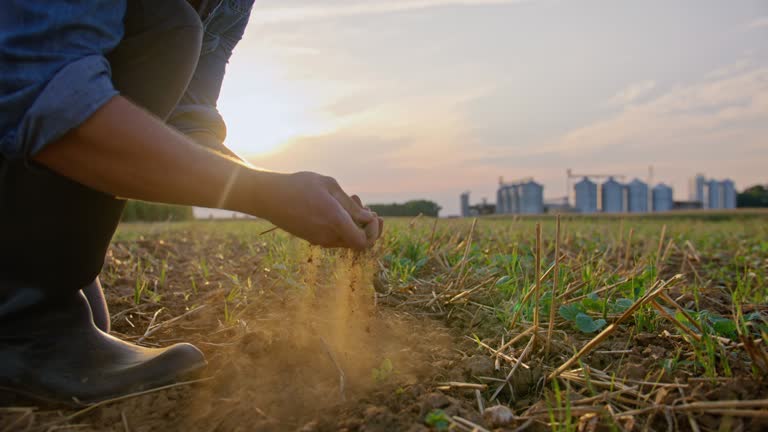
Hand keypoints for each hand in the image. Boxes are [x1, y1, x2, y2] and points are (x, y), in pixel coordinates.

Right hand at [259, 171, 381, 249]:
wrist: (268, 196)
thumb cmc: (299, 185)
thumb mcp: (329, 186)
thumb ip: (351, 205)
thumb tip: (368, 219)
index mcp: (334, 221)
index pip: (365, 241)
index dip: (374, 231)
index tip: (371, 213)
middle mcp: (328, 235)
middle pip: (359, 243)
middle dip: (368, 226)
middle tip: (366, 207)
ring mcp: (319, 240)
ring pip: (347, 240)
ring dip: (355, 225)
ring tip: (352, 201)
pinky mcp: (312, 238)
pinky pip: (335, 238)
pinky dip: (342, 226)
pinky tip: (337, 208)